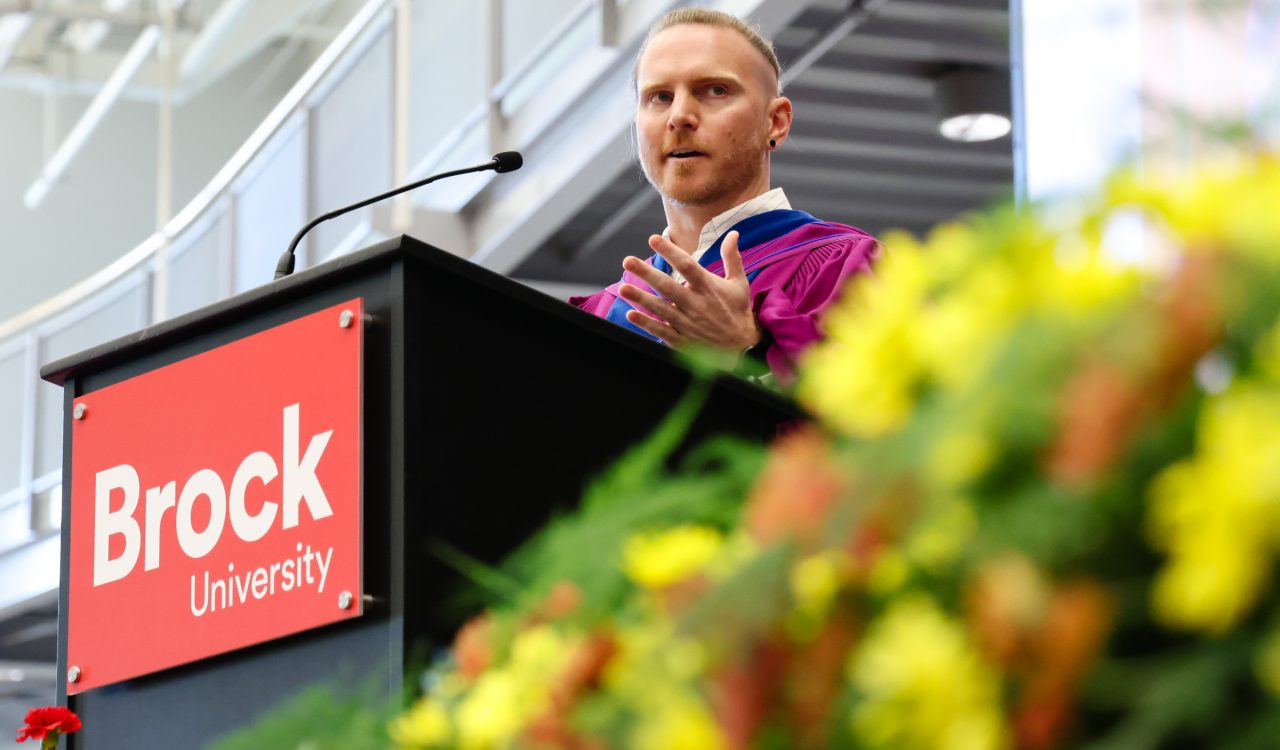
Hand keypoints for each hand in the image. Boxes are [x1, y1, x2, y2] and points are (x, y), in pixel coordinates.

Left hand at [618, 230, 760, 350]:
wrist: (742, 349)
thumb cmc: (737, 312)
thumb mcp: (739, 283)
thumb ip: (732, 258)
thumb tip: (733, 233)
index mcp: (709, 287)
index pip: (687, 265)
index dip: (670, 251)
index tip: (653, 238)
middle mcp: (696, 304)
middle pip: (668, 286)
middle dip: (646, 273)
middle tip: (627, 261)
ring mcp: (688, 323)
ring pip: (660, 309)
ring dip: (640, 298)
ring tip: (622, 288)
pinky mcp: (682, 340)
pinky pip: (661, 330)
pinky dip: (646, 324)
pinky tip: (631, 315)